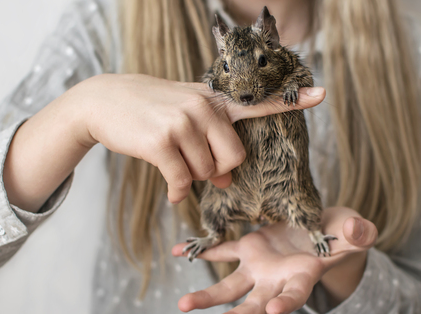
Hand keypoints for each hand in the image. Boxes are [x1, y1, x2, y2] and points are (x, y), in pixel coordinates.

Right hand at [71, 74, 325, 202]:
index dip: (291, 100)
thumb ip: (211, 142)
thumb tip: (226, 180)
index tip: (322, 94)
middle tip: (198, 166)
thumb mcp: (184, 114)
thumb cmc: (149, 109)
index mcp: (214, 100)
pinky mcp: (163, 141)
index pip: (258, 101)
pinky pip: (183, 181)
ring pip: (208, 172)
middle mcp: (204, 108)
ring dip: (193, 178)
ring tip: (175, 166)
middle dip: (218, 171)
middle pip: (234, 158)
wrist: (106, 100)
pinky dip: (178, 192)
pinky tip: (171, 191)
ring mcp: (183, 122)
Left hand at [172, 207, 377, 312]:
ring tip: (184, 304)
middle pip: (255, 304)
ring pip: (230, 286)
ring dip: (208, 296)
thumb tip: (360, 233)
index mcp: (303, 278)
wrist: (320, 230)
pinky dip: (201, 251)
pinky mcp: (248, 250)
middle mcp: (276, 281)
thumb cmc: (342, 235)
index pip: (294, 296)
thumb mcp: (354, 232)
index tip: (274, 312)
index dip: (286, 304)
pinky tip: (177, 251)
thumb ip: (357, 235)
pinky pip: (221, 251)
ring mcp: (259, 267)